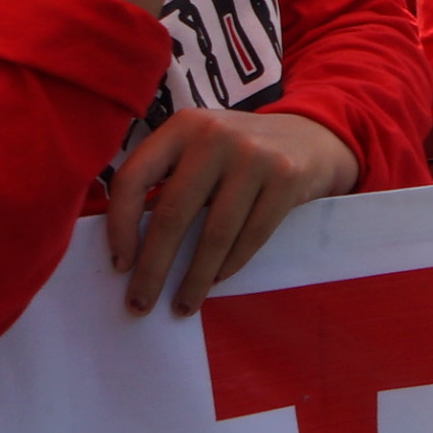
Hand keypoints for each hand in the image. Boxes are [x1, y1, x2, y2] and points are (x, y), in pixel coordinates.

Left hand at [103, 106, 361, 316]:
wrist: (312, 137)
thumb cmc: (240, 154)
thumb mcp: (200, 149)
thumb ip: (168, 179)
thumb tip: (131, 245)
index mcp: (181, 127)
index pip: (133, 178)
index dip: (120, 226)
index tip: (120, 265)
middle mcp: (214, 135)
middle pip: (173, 213)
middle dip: (153, 268)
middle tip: (140, 303)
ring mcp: (254, 155)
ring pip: (214, 233)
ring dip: (195, 278)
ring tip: (182, 305)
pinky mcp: (286, 177)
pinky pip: (251, 235)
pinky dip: (230, 265)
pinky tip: (216, 281)